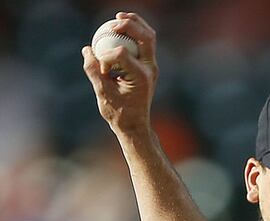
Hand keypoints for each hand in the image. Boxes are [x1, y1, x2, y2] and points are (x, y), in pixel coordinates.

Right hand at [81, 12, 157, 134]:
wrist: (135, 123)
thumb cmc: (119, 113)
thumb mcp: (102, 94)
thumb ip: (94, 71)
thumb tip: (87, 49)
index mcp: (140, 77)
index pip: (123, 53)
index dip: (106, 55)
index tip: (101, 70)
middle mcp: (150, 69)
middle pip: (145, 38)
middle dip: (129, 25)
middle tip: (114, 20)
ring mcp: (151, 66)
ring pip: (149, 36)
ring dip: (136, 23)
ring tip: (119, 16)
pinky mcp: (148, 65)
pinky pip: (144, 42)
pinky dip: (135, 31)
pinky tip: (120, 25)